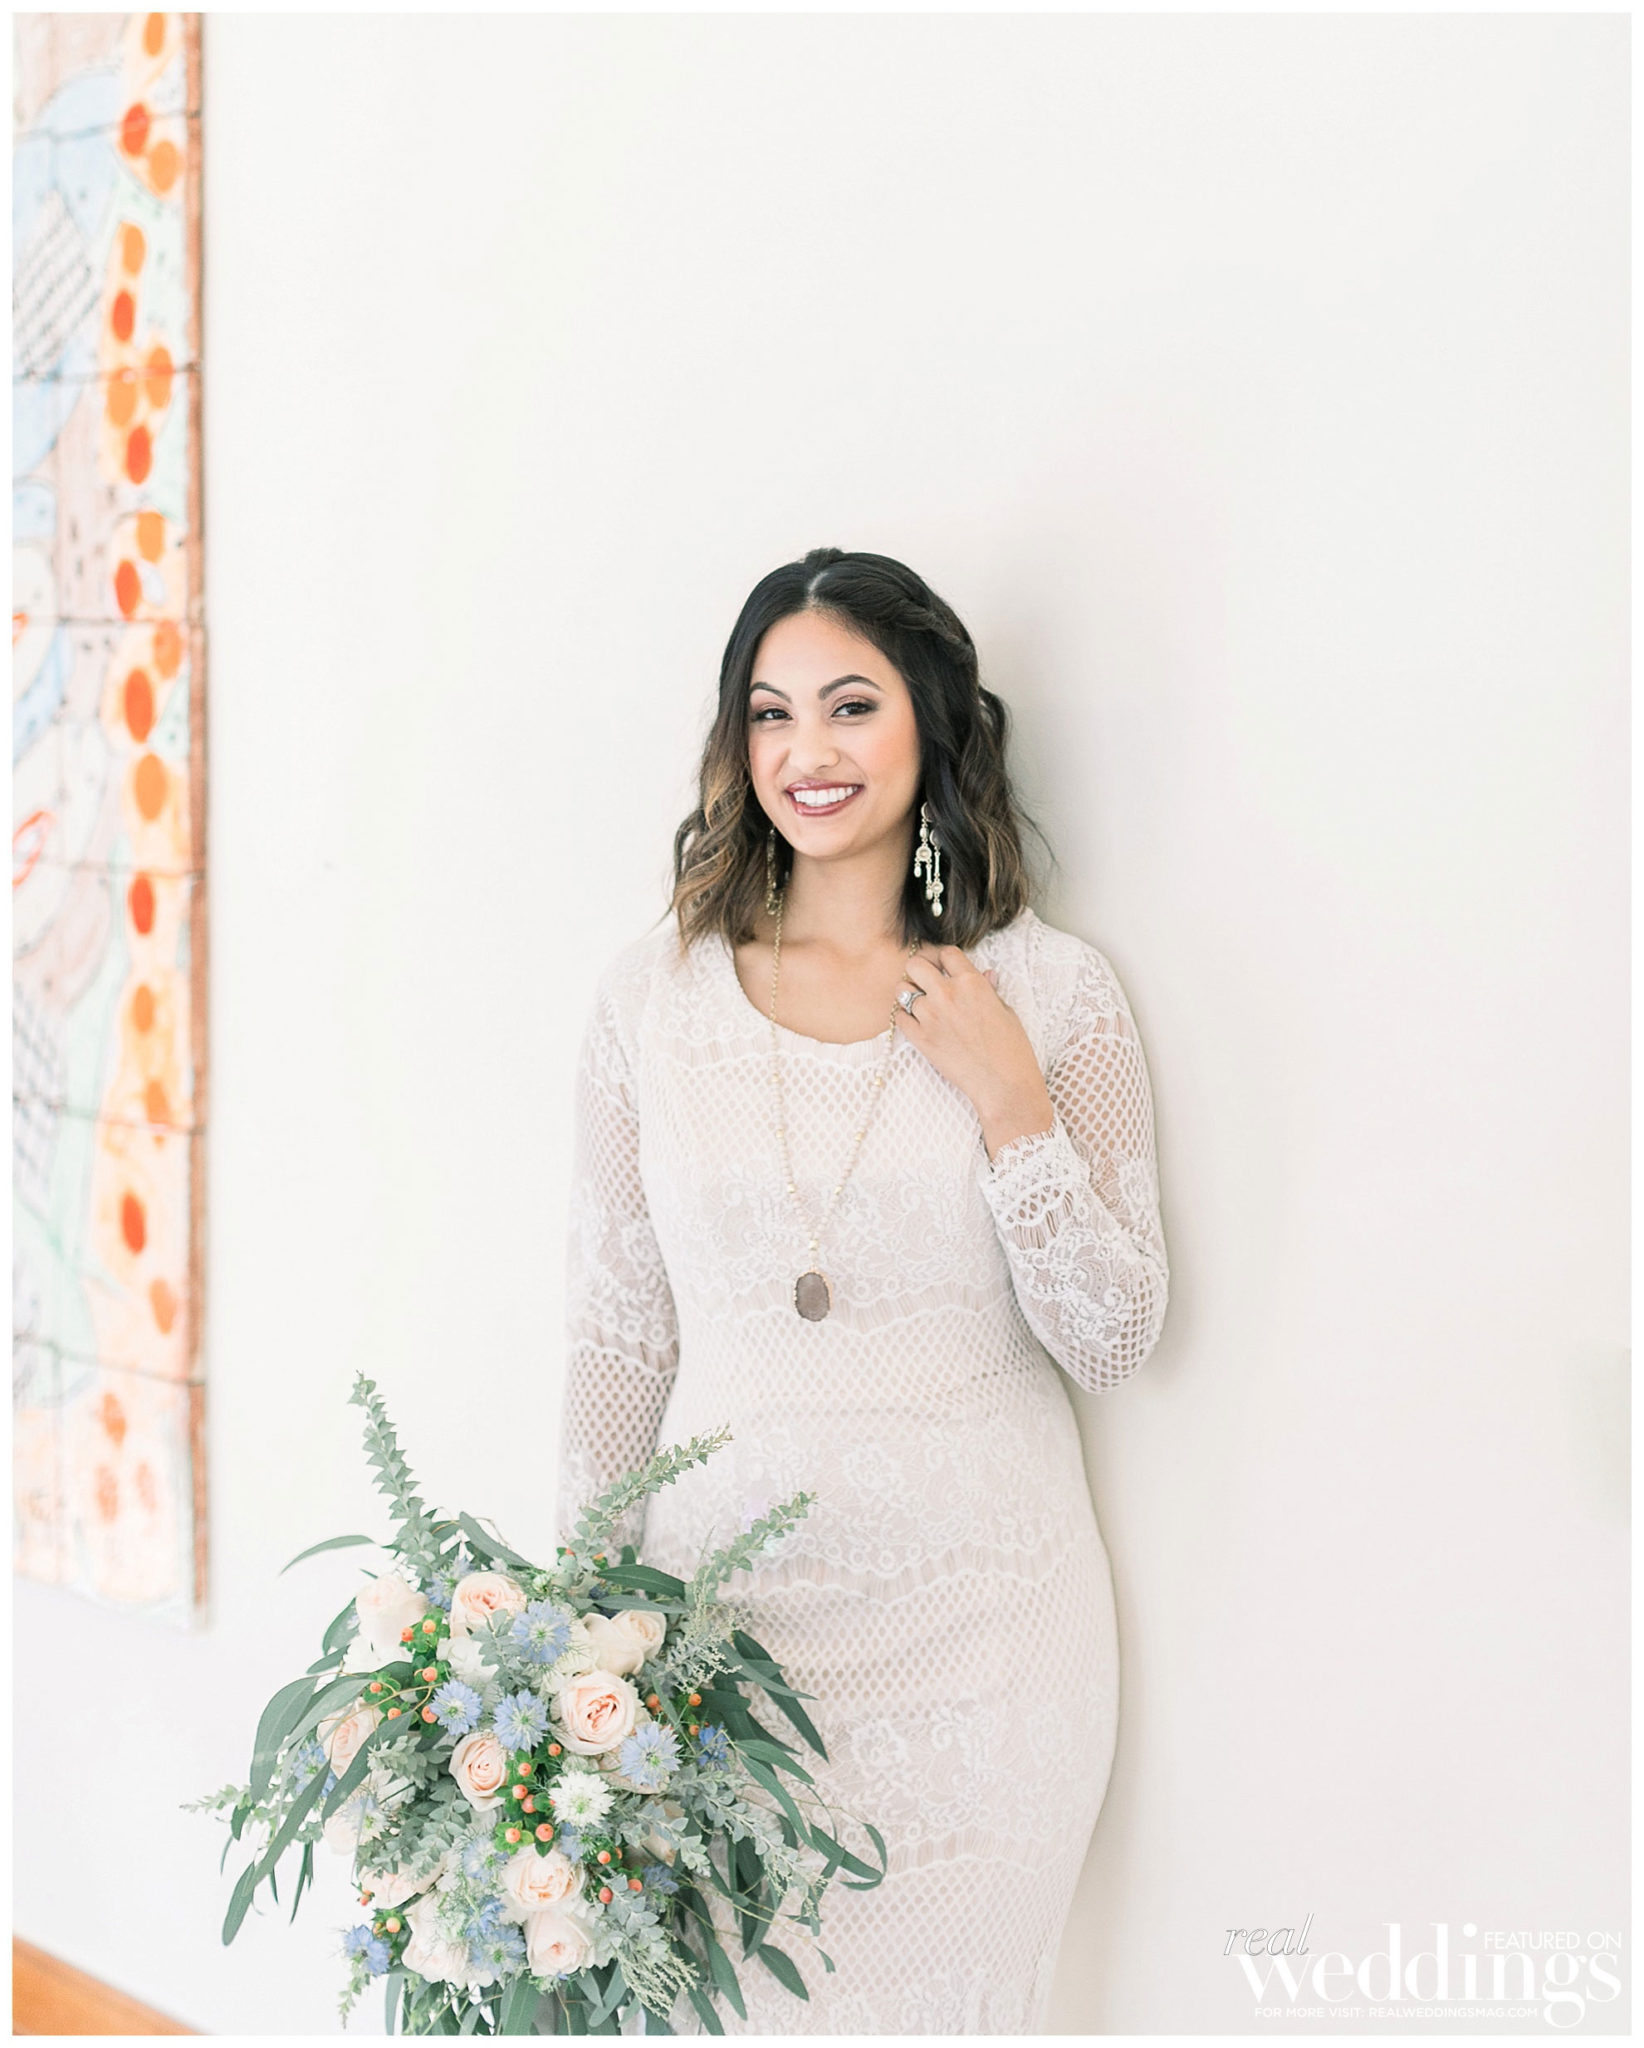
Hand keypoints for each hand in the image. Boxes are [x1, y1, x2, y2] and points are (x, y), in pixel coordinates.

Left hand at [893, 944, 1056, 1160]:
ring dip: (910, 995)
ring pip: (902, 990)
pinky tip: (918, 1023)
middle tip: (927, 982)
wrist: (1002, 1084)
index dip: (946, 959)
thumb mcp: (1006, 1012)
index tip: (947, 969)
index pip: (947, 953)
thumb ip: (988, 990)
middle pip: (915, 964)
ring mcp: (930, 1016)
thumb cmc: (1011, 1049)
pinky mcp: (919, 1038)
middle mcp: (947, 994)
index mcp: (972, 983)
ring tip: (922, 1005)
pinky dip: (905, 1018)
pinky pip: (898, 1017)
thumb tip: (985, 975)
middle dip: (920, 970)